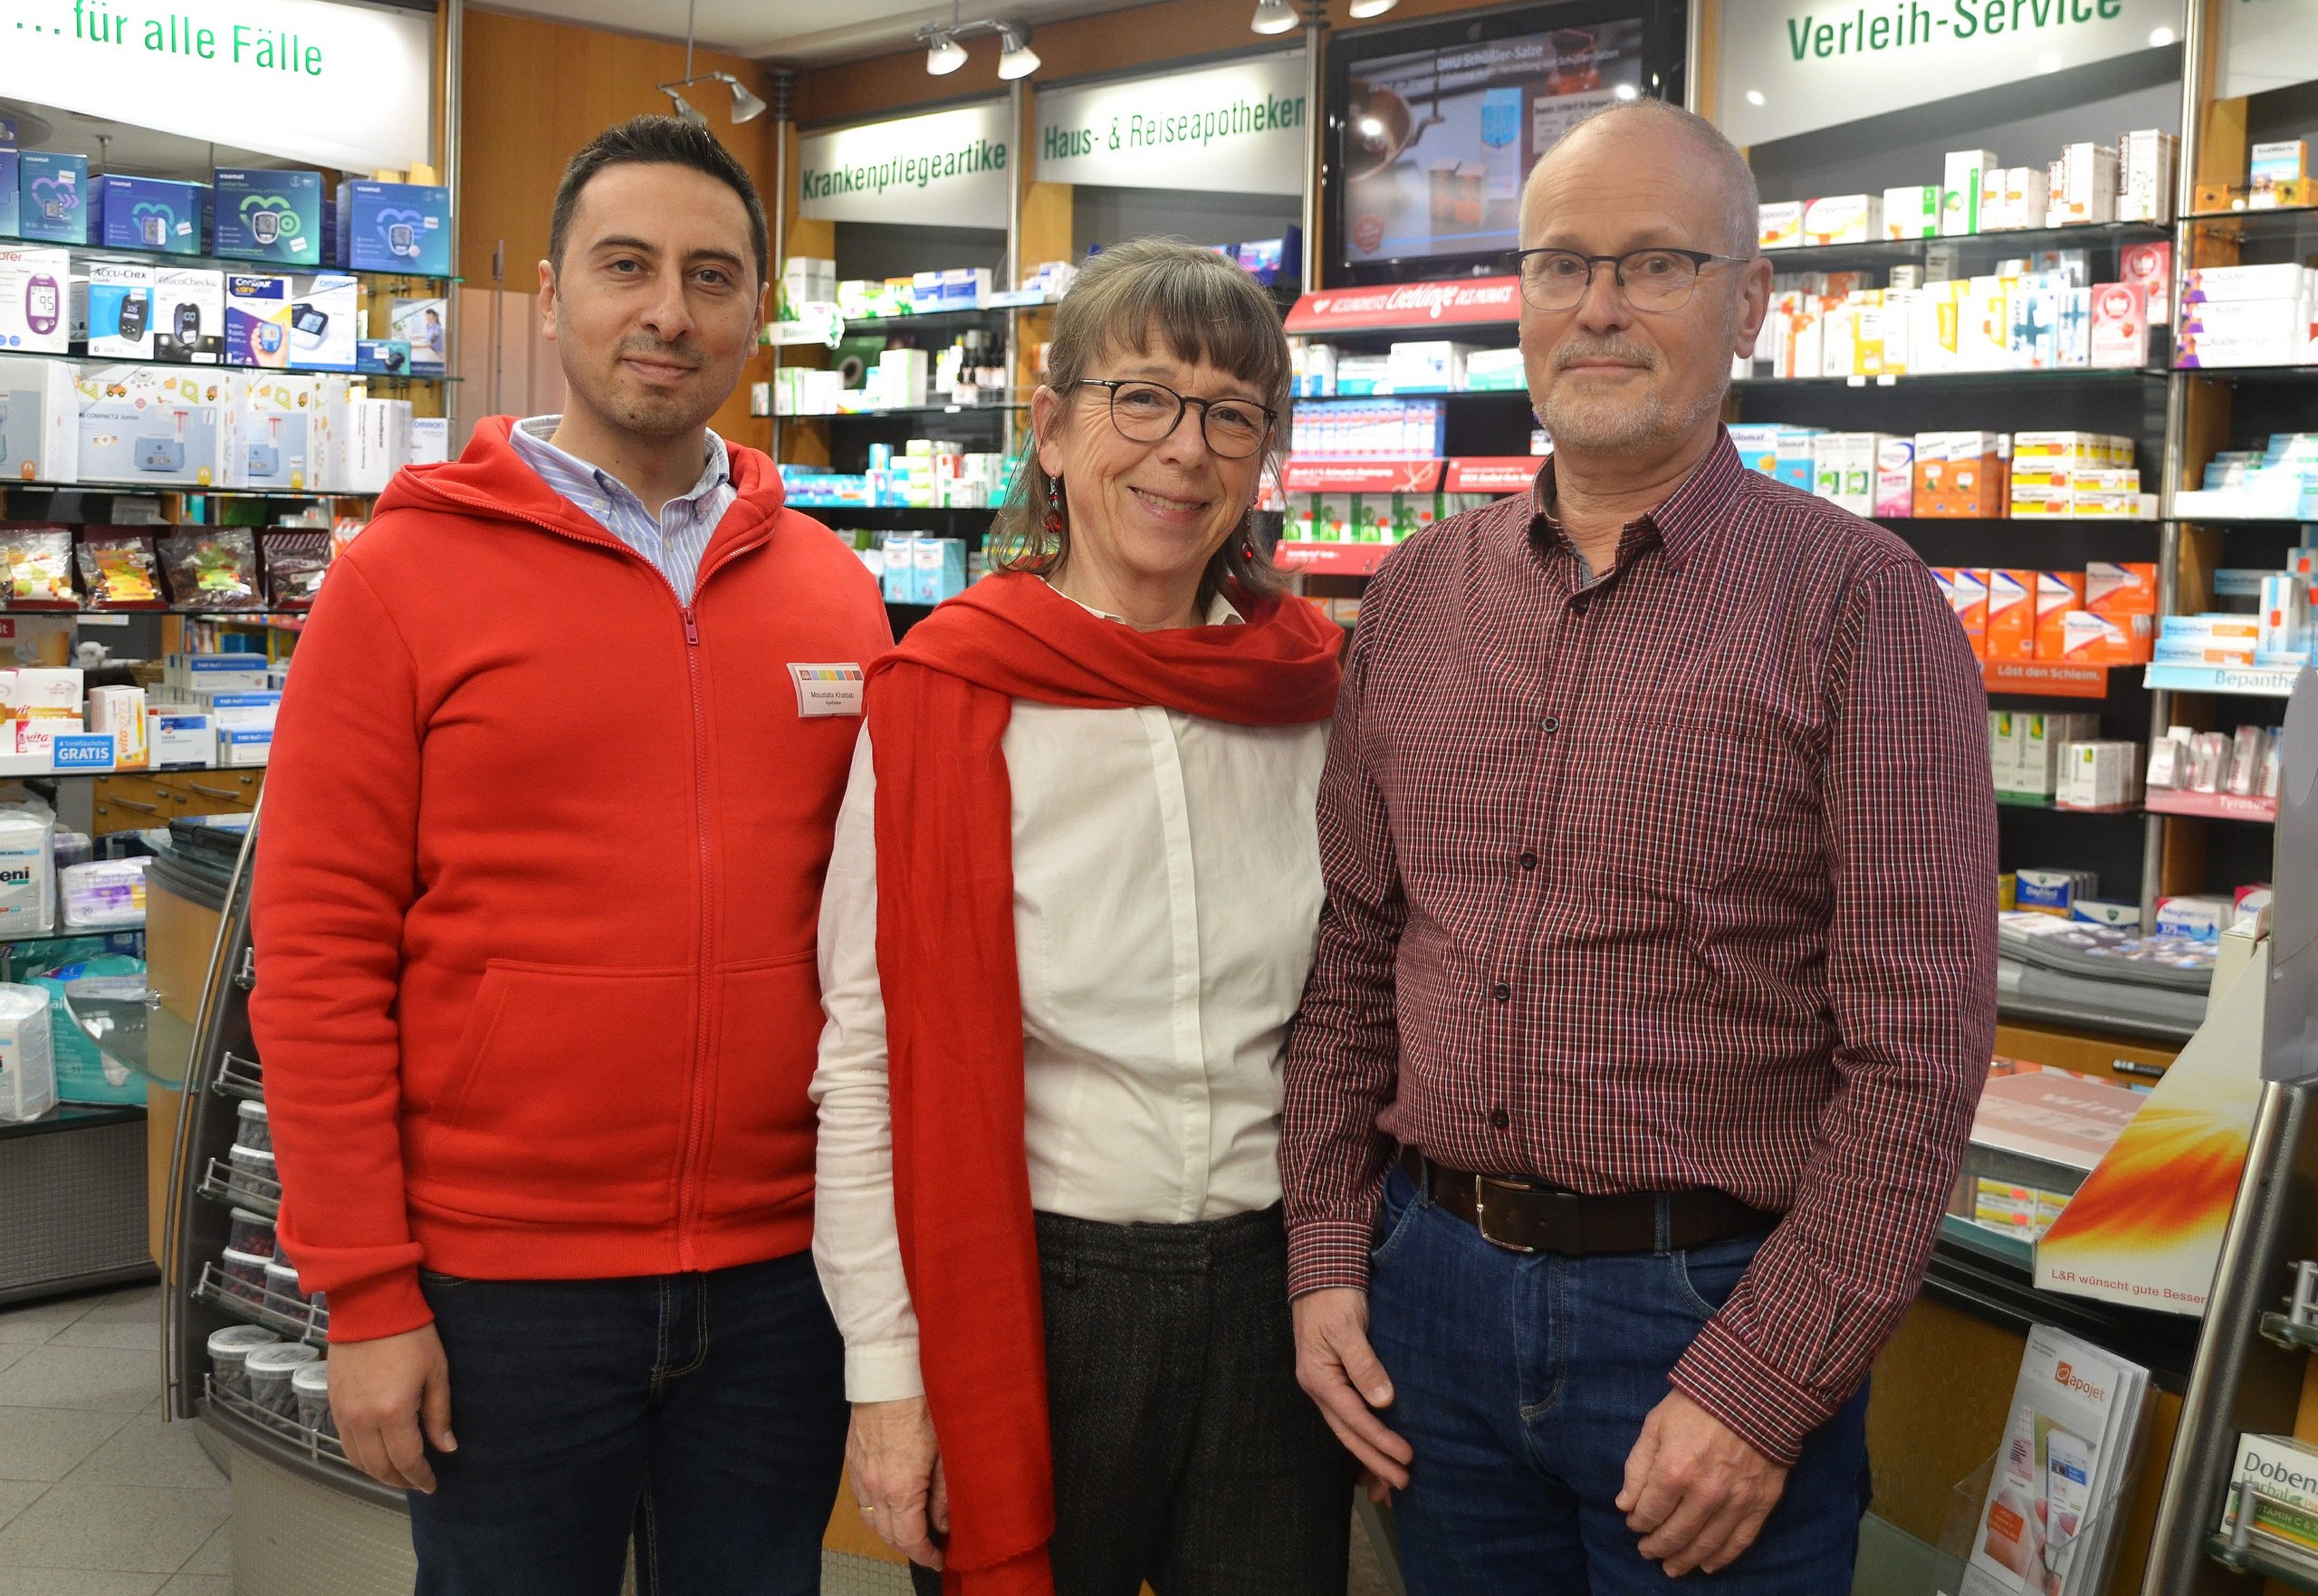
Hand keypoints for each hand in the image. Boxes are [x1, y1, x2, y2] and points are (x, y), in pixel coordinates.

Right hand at [329, 1324, 454, 1493]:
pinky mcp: (332, 1402)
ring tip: (398, 1473)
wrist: (371, 1305)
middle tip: (417, 1482)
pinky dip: (360, 1456)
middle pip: (378, 1467)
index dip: (420, 1477)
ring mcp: (343, 1412)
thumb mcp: (436, 1372)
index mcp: (392, 1412)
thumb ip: (439, 1414)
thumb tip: (447, 1448)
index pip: (406, 1460)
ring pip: (357, 1459)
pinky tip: (375, 1453)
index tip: (432, 1485)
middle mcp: (362, 1419)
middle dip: (399, 1480)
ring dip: (377, 1472)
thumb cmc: (412, 1335)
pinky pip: (344, 1442)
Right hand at [847, 1397, 948, 1568]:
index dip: (925, 1555)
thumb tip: (944, 1523)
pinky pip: (861, 1499)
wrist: (889, 1374)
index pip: (909, 1539)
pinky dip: (876, 1510)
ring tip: (911, 1529)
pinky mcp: (853, 1460)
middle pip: (888, 1535)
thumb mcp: (946, 1452)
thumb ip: (944, 1493)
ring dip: (890, 1531)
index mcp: (900, 1489)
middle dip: (909, 1547)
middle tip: (930, 1547)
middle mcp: (875, 1488)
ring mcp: (860, 1474)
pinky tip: (890, 1504)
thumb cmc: (922, 1406)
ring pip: (871, 1519)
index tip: (939, 1558)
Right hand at [1292, 1289, 1412, 1490]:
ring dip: (1371, 1453)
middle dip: (1375, 1460)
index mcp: (1318, 1378)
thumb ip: (1364, 1365)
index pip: (1354, 1418)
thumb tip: (1383, 1402)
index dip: (1381, 1441)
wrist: (1321, 1273)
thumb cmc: (1334, 1298)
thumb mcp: (1348, 1328)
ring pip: (1348, 1429)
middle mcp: (1319, 1387)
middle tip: (1403, 1484)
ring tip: (1394, 1475)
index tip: (1407, 1457)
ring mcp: (1325, 1385)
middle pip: (1348, 1433)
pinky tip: (1378, 1446)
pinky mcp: (1335, 1379)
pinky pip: (1350, 1416)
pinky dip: (1365, 1435)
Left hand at [1617, 1390, 1788, 1576]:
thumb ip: (1637, 1467)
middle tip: (1647, 1552)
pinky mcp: (1761, 1502)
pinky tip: (1709, 1565)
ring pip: (1706, 1544)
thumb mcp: (1655, 1425)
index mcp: (1674, 1470)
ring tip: (1672, 1567)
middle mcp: (1705, 1492)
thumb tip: (1624, 1505)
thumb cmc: (1697, 1404)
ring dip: (1685, 1560)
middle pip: (1675, 1534)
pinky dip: (1723, 1558)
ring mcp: (1735, 1500)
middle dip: (1657, 1547)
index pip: (1649, 1512)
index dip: (1638, 1522)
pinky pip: (1740, 1540)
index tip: (1634, 1524)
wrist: (1754, 1390)